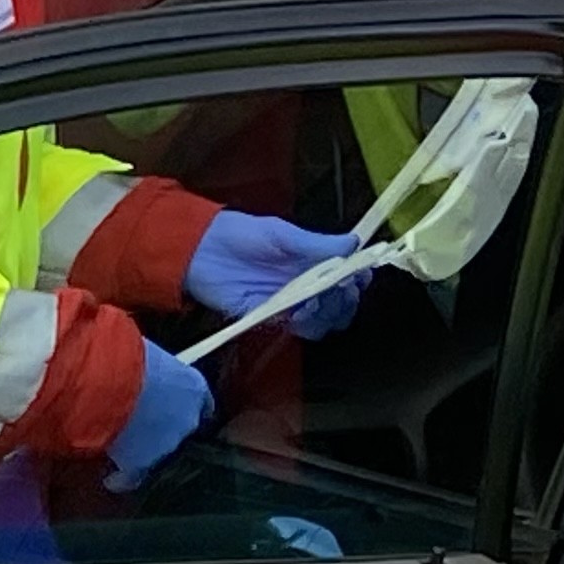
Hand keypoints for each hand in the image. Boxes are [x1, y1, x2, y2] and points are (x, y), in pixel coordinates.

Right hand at [105, 342, 213, 490]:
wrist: (108, 380)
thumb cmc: (127, 356)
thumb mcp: (149, 355)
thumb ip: (156, 371)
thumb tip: (145, 370)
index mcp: (194, 387)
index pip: (202, 404)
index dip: (185, 407)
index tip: (174, 409)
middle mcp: (188, 419)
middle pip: (181, 432)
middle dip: (164, 432)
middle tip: (142, 428)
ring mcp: (166, 445)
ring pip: (157, 455)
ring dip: (143, 452)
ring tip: (122, 448)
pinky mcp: (141, 463)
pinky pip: (133, 476)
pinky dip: (122, 478)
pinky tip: (112, 479)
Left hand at [185, 210, 365, 337]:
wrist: (201, 251)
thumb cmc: (241, 235)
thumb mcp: (282, 233)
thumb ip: (317, 243)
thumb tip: (355, 243)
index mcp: (313, 262)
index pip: (347, 276)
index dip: (358, 279)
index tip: (361, 275)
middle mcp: (307, 285)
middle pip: (342, 303)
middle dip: (347, 299)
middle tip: (342, 289)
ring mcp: (291, 303)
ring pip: (325, 320)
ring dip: (329, 313)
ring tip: (318, 300)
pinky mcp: (272, 318)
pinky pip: (300, 329)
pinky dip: (307, 323)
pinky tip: (300, 312)